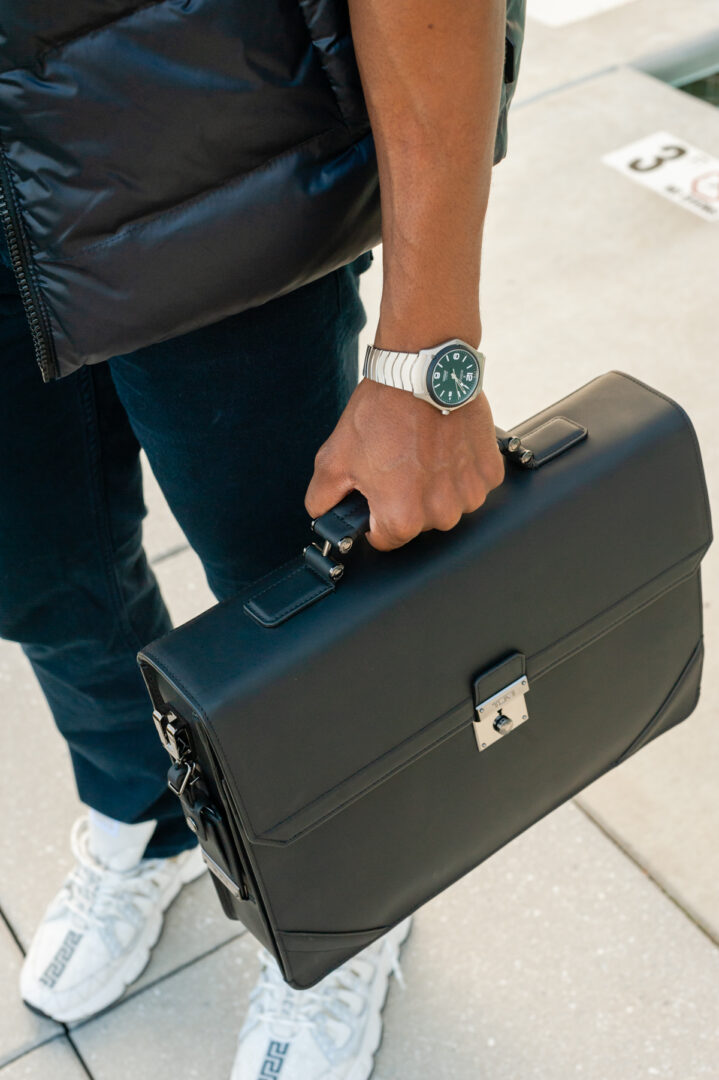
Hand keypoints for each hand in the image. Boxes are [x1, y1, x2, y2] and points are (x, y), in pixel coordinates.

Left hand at [305, 379, 504, 550]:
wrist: (421, 371)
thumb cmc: (380, 413)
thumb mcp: (335, 458)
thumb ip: (322, 498)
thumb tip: (323, 515)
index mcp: (402, 518)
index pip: (384, 539)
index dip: (374, 516)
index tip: (376, 492)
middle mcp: (441, 513)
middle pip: (419, 522)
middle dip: (406, 499)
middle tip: (397, 464)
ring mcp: (470, 493)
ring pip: (447, 504)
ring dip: (436, 486)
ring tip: (422, 451)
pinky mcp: (489, 471)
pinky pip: (471, 483)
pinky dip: (460, 470)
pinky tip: (445, 445)